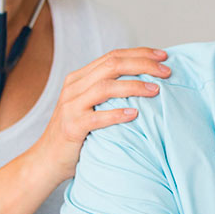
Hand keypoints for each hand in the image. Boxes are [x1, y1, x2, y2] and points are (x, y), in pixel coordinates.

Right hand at [36, 47, 170, 180]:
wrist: (47, 160)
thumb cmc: (78, 134)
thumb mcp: (91, 106)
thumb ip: (109, 92)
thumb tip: (147, 82)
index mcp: (79, 77)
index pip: (113, 56)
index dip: (140, 53)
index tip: (164, 56)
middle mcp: (74, 87)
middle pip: (112, 65)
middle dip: (142, 65)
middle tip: (166, 71)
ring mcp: (70, 106)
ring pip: (105, 87)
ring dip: (134, 86)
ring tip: (156, 90)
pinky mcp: (71, 127)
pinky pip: (97, 117)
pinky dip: (117, 114)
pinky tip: (135, 114)